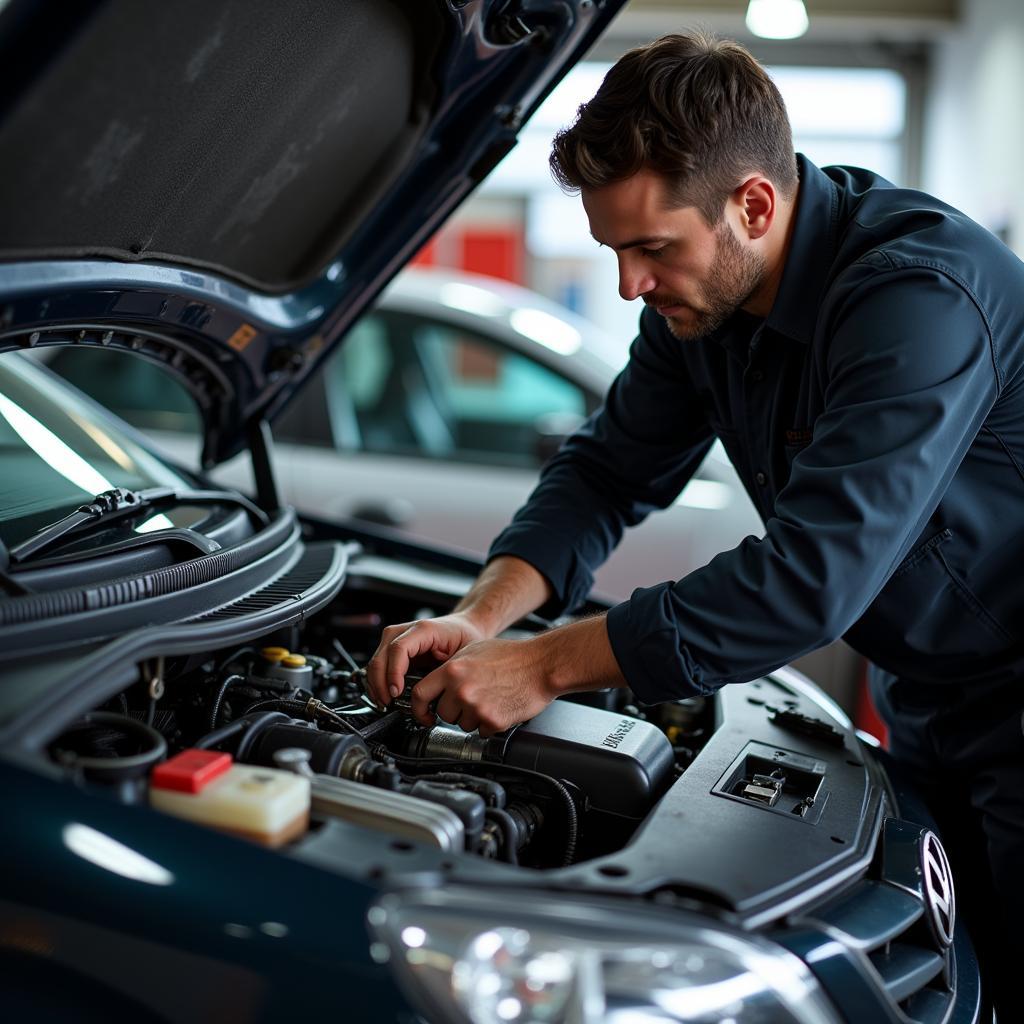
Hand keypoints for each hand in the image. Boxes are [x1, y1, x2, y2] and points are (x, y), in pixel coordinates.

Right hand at [365, 612, 485, 706]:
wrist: (463, 627)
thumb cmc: (464, 638)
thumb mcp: (463, 654)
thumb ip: (446, 672)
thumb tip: (433, 694)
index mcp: (423, 629)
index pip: (399, 649)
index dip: (394, 673)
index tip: (396, 693)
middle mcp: (404, 630)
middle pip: (381, 657)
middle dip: (381, 684)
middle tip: (388, 704)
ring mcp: (395, 638)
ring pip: (375, 662)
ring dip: (376, 685)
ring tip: (385, 703)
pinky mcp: (391, 647)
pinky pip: (377, 665)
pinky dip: (377, 682)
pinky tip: (383, 695)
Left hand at [409, 636, 556, 735]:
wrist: (540, 665)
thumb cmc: (512, 656)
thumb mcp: (473, 650)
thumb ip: (450, 668)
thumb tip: (435, 684)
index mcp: (452, 669)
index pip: (420, 694)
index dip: (418, 708)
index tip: (423, 714)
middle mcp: (461, 689)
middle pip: (442, 713)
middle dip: (453, 710)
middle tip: (471, 698)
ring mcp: (476, 707)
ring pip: (461, 724)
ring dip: (472, 717)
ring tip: (489, 699)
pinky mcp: (493, 721)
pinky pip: (481, 731)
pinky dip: (489, 724)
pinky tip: (499, 706)